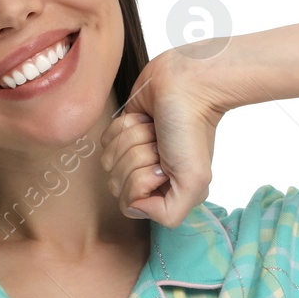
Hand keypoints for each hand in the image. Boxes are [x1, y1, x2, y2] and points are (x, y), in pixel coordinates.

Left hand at [97, 49, 227, 227]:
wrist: (186, 84)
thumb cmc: (191, 129)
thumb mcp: (195, 181)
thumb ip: (170, 213)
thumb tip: (136, 208)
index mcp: (165, 194)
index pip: (130, 204)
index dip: (140, 182)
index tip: (163, 165)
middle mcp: (148, 178)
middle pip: (115, 183)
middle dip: (137, 158)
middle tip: (160, 144)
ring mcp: (133, 154)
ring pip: (107, 161)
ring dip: (132, 140)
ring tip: (154, 130)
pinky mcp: (122, 133)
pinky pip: (104, 140)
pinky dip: (123, 127)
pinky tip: (144, 120)